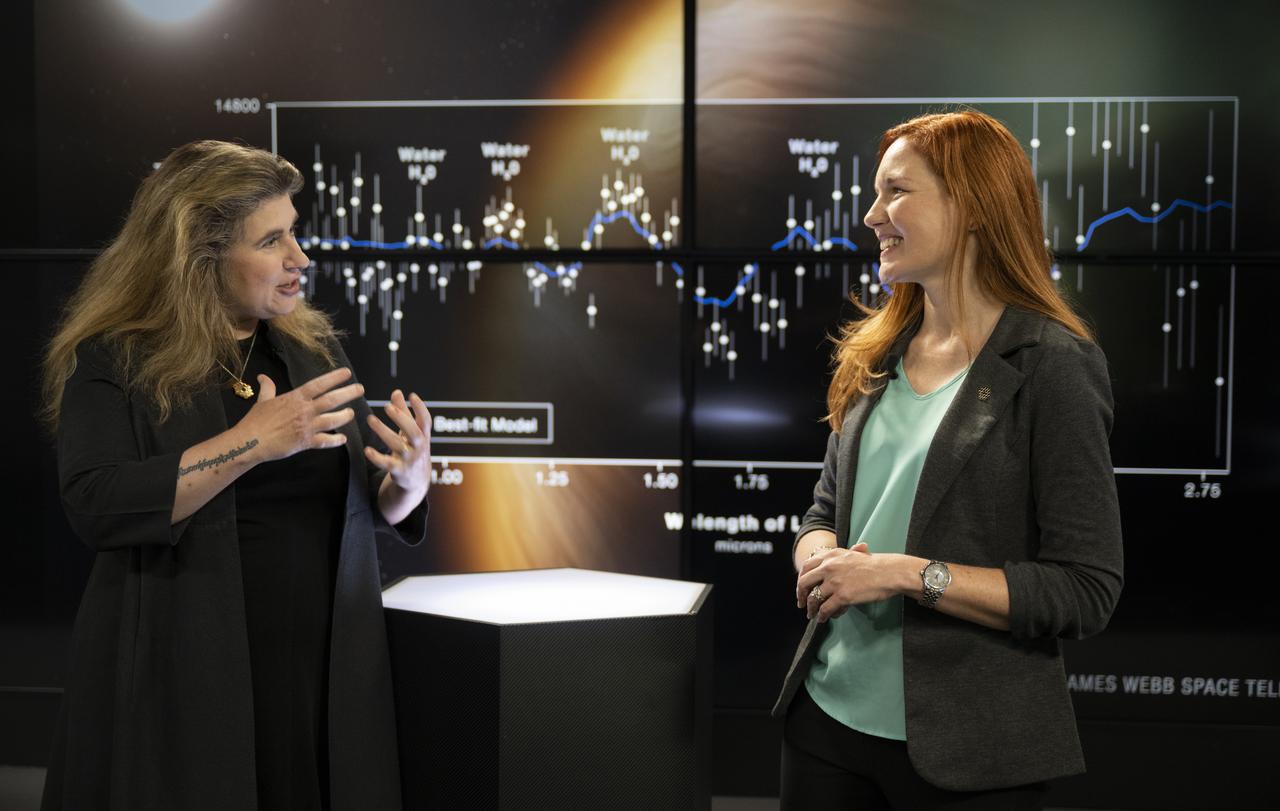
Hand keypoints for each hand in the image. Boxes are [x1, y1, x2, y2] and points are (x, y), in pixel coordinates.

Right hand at [239, 368, 362, 461]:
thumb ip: (268, 388)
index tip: (347, 373)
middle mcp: (304, 411)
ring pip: (333, 420)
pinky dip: (335, 441)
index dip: (334, 378)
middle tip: (360, 389)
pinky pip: (325, 441)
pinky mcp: (305, 442)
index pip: (319, 384)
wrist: (249, 442)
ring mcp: (306, 427)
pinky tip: (343, 439)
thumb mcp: (262, 401)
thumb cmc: (255, 421)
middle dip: (348, 393)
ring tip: (352, 414)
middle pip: (332, 400)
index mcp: (295, 398)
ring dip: (345, 416)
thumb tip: (262, 377)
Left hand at [365, 389, 431, 494]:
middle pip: (413, 432)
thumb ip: (404, 413)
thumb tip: (397, 392)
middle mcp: (419, 448)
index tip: (412, 396)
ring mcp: (410, 460)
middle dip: (401, 418)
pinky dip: (377, 457)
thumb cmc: (412, 451)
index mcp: (423, 436)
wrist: (416, 482)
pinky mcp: (399, 471)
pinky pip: (387, 464)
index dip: (421, 408)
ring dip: (383, 431)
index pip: (426, 421)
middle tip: (387, 406)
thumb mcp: (410, 433)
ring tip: (370, 419)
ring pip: (397, 445)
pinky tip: (367, 450)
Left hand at [797, 543, 901, 621]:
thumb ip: (841, 555)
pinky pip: (826, 609)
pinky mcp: (843, 596)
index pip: (806, 566)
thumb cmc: (877, 565)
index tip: (801, 588)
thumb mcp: (856, 554)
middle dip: (801, 595)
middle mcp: (829, 567)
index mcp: (831, 555)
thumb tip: (826, 554)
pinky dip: (822, 616)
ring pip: (814, 598)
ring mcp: (835, 582)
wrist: (890, 573)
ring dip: (811, 609)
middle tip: (801, 604)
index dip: (801, 579)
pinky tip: (823, 619)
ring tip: (812, 615)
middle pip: (805, 582)